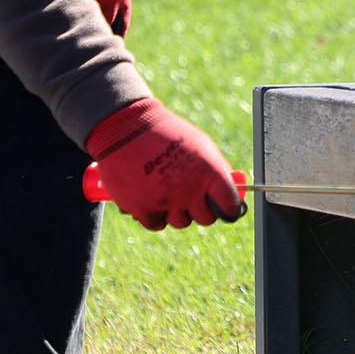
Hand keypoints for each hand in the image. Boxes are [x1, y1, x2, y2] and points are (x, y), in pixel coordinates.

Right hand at [85, 98, 246, 229]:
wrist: (125, 129)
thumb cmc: (165, 134)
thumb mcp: (199, 145)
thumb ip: (215, 170)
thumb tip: (230, 193)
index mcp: (209, 173)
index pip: (229, 205)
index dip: (228, 208)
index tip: (225, 208)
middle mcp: (191, 190)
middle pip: (206, 218)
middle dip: (199, 209)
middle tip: (189, 195)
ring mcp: (168, 202)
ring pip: (181, 222)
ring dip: (175, 211)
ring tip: (164, 188)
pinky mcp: (144, 210)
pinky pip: (157, 224)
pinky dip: (153, 214)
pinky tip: (149, 196)